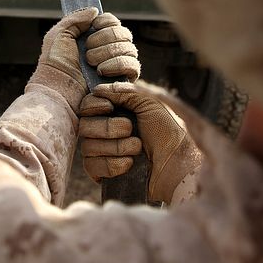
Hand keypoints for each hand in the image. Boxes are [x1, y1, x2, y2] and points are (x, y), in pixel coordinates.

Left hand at [28, 10, 140, 113]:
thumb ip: (76, 18)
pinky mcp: (124, 81)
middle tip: (87, 51)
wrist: (57, 90)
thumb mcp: (59, 35)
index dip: (106, 22)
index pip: (112, 22)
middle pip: (124, 34)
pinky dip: (118, 65)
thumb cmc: (55, 64)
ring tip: (92, 63)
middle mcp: (109, 50)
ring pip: (129, 49)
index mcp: (95, 38)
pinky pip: (133, 66)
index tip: (94, 26)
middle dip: (106, 38)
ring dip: (109, 52)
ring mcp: (118, 66)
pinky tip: (102, 71)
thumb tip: (95, 10)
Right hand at [79, 81, 201, 203]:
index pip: (87, 106)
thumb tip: (98, 89)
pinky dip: (112, 164)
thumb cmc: (168, 131)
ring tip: (137, 147)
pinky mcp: (104, 173)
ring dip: (115, 146)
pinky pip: (92, 166)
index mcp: (115, 111)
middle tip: (129, 128)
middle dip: (107, 127)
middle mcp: (105, 131)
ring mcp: (103, 152)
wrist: (178, 164)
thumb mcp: (149, 103)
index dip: (93, 105)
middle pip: (84, 126)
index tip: (108, 107)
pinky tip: (129, 164)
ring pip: (87, 147)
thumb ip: (125, 92)